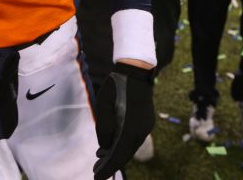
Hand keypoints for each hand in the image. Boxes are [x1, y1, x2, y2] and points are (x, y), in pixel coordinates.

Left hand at [92, 62, 154, 179]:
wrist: (137, 72)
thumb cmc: (117, 86)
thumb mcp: (104, 105)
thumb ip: (104, 128)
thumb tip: (105, 147)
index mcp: (130, 129)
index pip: (117, 156)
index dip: (107, 169)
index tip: (97, 177)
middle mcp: (141, 132)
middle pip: (125, 155)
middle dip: (110, 165)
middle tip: (97, 173)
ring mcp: (145, 127)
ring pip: (130, 147)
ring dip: (116, 155)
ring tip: (101, 160)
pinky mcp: (146, 123)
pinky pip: (133, 139)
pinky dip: (122, 146)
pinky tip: (111, 146)